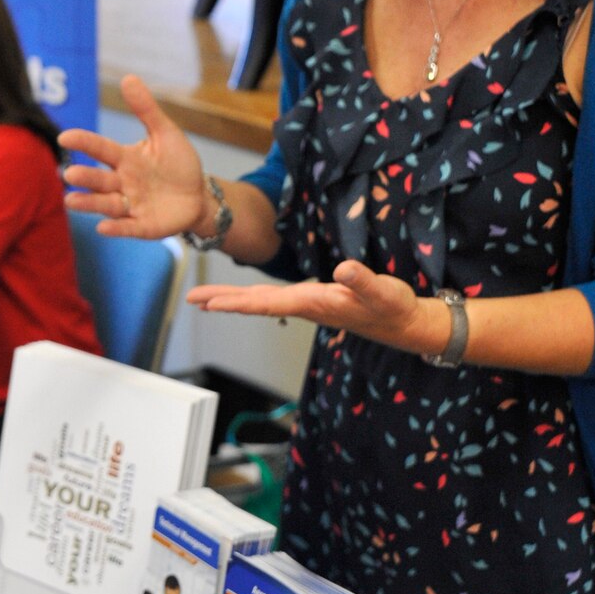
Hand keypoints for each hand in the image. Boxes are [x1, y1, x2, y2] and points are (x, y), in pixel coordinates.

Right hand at [60, 74, 209, 238]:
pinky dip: (115, 228)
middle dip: (86, 178)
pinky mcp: (143, 226)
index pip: (101, 149)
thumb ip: (146, 109)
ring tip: (71, 201)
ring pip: (106, 204)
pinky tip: (103, 227)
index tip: (65, 137)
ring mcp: (131, 205)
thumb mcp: (165, 133)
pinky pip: (127, 227)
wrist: (198, 196)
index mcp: (125, 159)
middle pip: (100, 180)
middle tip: (69, 175)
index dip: (84, 143)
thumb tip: (128, 77)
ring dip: (89, 203)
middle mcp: (123, 182)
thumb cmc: (178, 163)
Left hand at [187, 258, 442, 354]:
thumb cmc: (394, 308)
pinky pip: (273, 298)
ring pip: (262, 301)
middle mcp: (305, 306)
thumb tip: (343, 268)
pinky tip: (243, 294)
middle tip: (189, 298)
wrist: (405, 325)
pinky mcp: (313, 300)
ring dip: (232, 298)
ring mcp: (307, 305)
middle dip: (222, 300)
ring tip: (203, 297)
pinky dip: (252, 295)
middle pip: (255, 303)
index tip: (210, 303)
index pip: (268, 303)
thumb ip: (363, 280)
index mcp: (315, 303)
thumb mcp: (383, 291)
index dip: (238, 302)